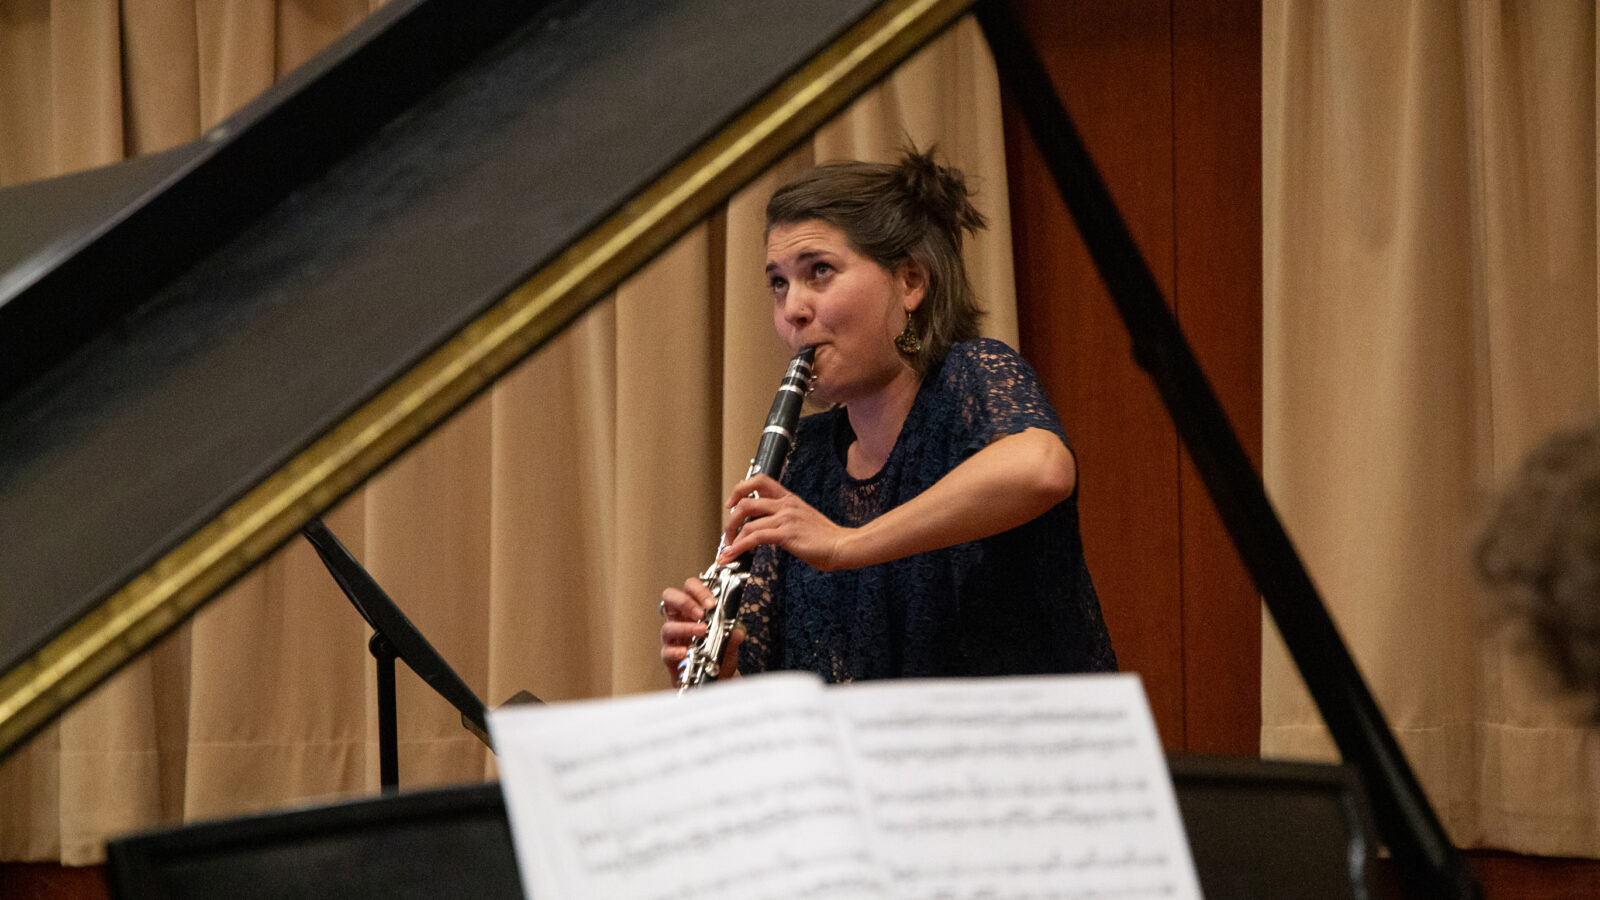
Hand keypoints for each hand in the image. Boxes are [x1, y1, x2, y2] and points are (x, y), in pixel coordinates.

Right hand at [659, 577, 742, 685]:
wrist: (714, 679)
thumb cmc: (718, 656)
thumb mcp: (730, 644)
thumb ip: (733, 637)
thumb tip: (737, 632)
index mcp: (693, 608)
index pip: (690, 588)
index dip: (699, 590)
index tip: (712, 602)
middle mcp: (679, 619)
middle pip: (670, 598)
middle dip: (685, 602)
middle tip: (701, 613)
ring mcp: (672, 637)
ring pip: (668, 626)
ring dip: (686, 628)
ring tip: (702, 632)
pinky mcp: (669, 655)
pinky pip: (667, 651)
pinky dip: (676, 651)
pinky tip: (686, 652)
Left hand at [719, 474, 853, 571]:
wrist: (843, 546)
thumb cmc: (825, 537)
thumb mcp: (802, 519)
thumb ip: (783, 518)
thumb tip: (763, 526)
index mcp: (789, 499)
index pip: (759, 481)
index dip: (740, 489)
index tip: (731, 504)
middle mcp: (786, 505)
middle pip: (746, 503)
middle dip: (730, 521)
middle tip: (727, 535)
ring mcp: (786, 518)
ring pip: (748, 523)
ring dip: (732, 540)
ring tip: (727, 552)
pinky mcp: (786, 534)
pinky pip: (755, 537)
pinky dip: (739, 547)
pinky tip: (734, 554)